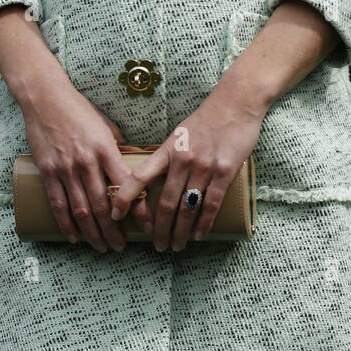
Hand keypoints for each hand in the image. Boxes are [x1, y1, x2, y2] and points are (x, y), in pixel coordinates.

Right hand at [20, 75, 152, 251]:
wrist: (45, 98)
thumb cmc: (80, 110)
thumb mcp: (106, 126)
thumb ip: (117, 148)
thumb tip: (131, 166)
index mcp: (107, 150)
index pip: (127, 186)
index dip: (139, 210)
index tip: (148, 226)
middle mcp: (88, 162)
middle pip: (104, 206)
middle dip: (114, 231)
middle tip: (121, 246)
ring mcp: (66, 169)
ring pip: (82, 210)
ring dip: (93, 233)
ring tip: (102, 247)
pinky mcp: (48, 172)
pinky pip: (58, 204)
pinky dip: (66, 224)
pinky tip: (74, 237)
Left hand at [111, 88, 266, 252]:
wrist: (235, 104)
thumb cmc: (206, 119)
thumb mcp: (179, 134)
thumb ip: (168, 155)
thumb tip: (155, 177)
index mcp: (167, 150)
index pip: (139, 176)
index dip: (124, 197)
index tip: (114, 214)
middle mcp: (182, 160)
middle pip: (165, 203)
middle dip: (160, 229)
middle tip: (157, 246)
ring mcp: (204, 167)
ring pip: (187, 208)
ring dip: (180, 232)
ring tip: (176, 245)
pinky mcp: (224, 172)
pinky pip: (211, 204)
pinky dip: (203, 224)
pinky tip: (198, 235)